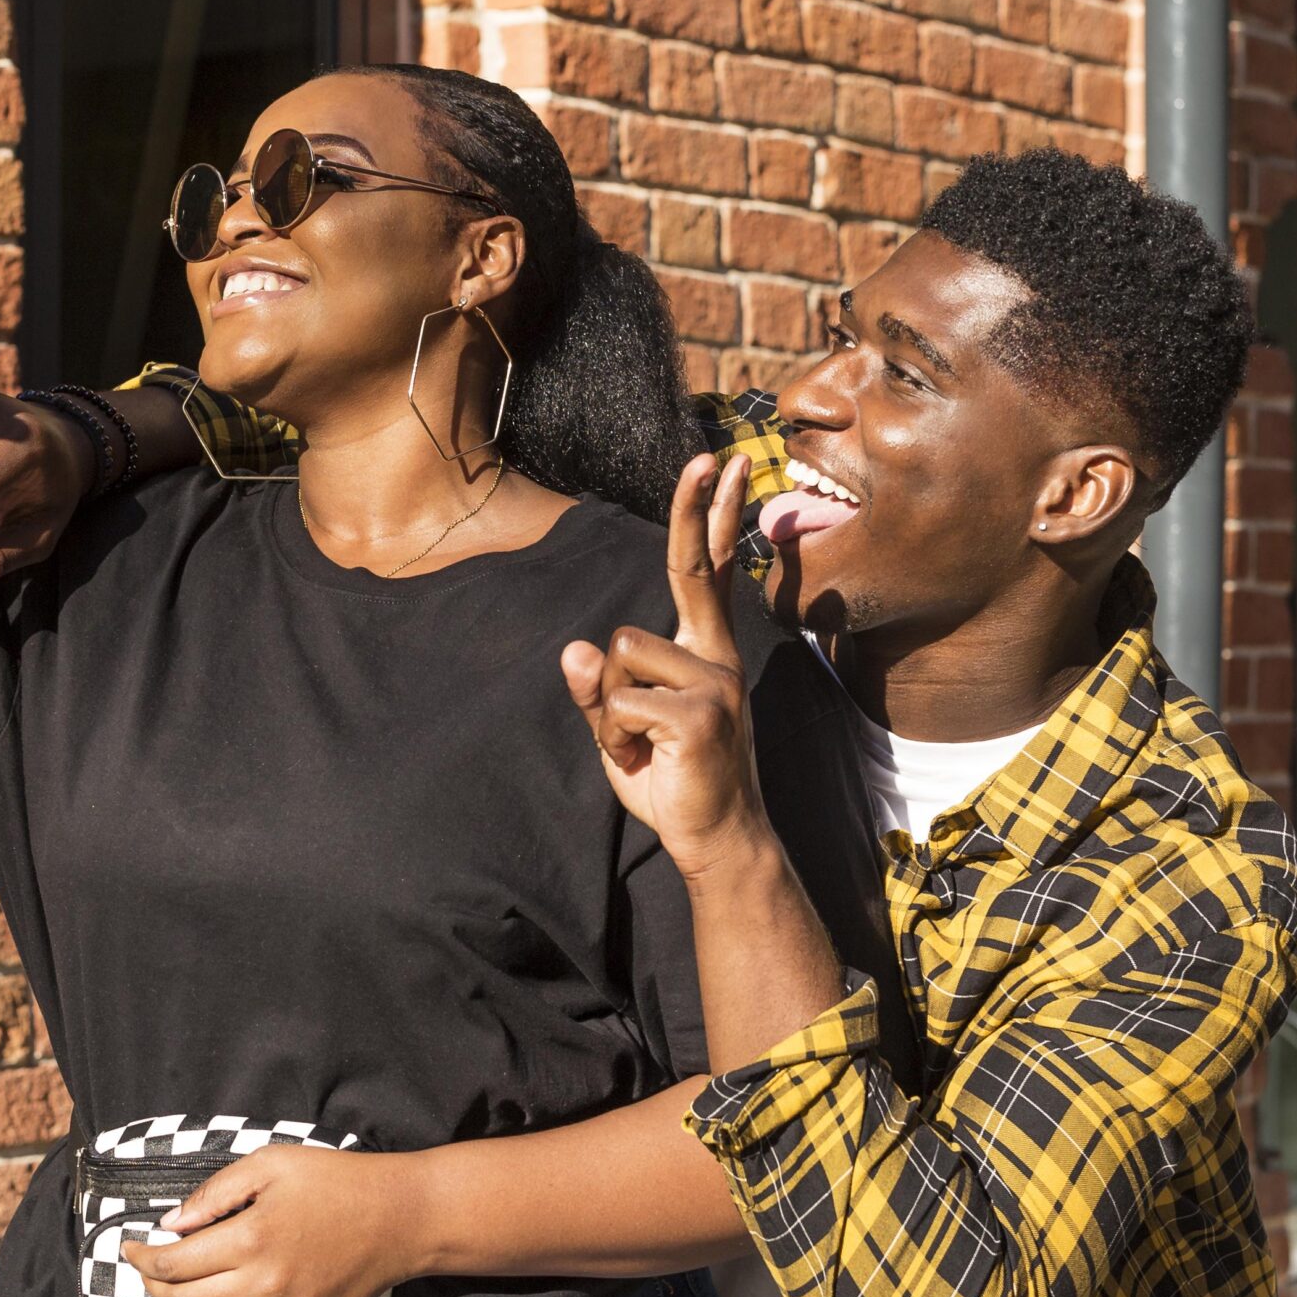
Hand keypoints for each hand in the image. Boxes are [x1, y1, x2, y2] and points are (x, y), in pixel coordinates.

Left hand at [120, 1145, 416, 1296]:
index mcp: (250, 1240)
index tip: (128, 1247)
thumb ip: (214, 1194)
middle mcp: (264, 1287)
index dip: (141, 1258)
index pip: (172, 1265)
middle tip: (151, 1265)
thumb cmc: (334, 1181)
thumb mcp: (271, 1164)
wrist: (399, 1218)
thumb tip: (170, 1224)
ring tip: (187, 1284)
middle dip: (156, 1285)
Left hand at [561, 454, 775, 877]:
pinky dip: (616, 736)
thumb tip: (575, 650)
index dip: (710, 517)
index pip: (705, 570)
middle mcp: (716, 656)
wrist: (716, 841)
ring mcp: (715, 681)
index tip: (721, 464)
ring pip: (619, 654)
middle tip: (712, 454)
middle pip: (690, 568)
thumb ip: (596, 690)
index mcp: (703, 650)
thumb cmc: (672, 780)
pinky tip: (648, 759)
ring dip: (610, 709)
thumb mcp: (620, 728)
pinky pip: (621, 701)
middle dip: (696, 509)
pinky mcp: (701, 713)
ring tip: (641, 745)